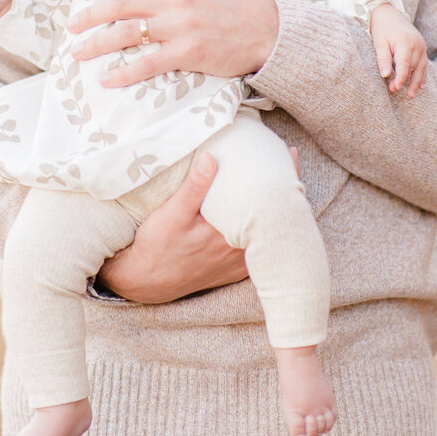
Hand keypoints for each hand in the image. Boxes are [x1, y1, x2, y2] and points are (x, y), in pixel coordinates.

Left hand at [67, 0, 278, 86]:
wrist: (274, 30)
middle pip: (118, 4)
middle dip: (89, 14)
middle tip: (72, 25)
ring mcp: (179, 26)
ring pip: (126, 33)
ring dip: (96, 43)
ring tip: (78, 52)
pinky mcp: (187, 53)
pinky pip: (147, 63)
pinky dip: (124, 73)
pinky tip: (108, 80)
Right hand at [97, 145, 300, 302]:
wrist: (147, 282)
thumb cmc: (157, 246)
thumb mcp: (171, 213)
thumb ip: (193, 187)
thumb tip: (212, 158)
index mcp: (229, 234)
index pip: (267, 204)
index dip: (284, 177)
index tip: (289, 154)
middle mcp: (241, 252)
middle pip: (274, 218)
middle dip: (284, 189)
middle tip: (288, 159)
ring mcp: (239, 263)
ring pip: (269, 234)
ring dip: (275, 209)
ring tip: (280, 181)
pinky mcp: (233, 270)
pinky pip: (258, 247)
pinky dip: (264, 228)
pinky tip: (260, 212)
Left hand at [369, 3, 427, 96]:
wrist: (388, 13)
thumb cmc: (381, 29)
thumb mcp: (379, 43)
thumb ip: (383, 59)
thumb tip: (385, 76)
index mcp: (405, 43)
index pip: (404, 65)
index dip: (400, 78)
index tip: (394, 88)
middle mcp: (416, 44)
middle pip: (413, 67)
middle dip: (406, 81)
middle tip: (396, 91)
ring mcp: (421, 45)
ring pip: (421, 66)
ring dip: (416, 81)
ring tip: (412, 94)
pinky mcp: (422, 46)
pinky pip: (424, 63)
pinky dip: (422, 74)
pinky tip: (420, 84)